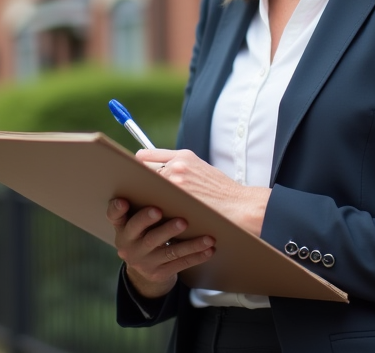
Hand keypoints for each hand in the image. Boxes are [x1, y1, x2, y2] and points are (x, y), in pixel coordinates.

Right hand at [106, 198, 214, 298]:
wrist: (146, 266)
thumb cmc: (147, 230)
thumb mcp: (138, 218)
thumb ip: (144, 200)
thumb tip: (153, 166)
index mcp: (122, 226)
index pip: (113, 216)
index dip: (116, 209)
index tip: (124, 201)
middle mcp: (128, 244)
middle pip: (142, 233)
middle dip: (158, 225)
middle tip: (178, 219)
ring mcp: (143, 261)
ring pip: (167, 251)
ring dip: (189, 244)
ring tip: (207, 236)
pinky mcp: (158, 273)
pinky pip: (179, 264)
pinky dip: (196, 256)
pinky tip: (209, 249)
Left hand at [136, 148, 270, 235]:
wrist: (240, 207)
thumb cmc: (222, 191)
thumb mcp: (201, 169)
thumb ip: (180, 167)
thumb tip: (158, 172)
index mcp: (183, 156)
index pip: (145, 156)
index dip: (137, 167)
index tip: (134, 175)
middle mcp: (177, 166)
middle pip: (142, 174)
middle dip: (140, 184)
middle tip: (137, 195)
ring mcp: (176, 185)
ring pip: (147, 192)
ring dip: (146, 200)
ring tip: (147, 209)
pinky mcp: (177, 203)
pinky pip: (156, 207)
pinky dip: (154, 213)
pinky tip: (157, 219)